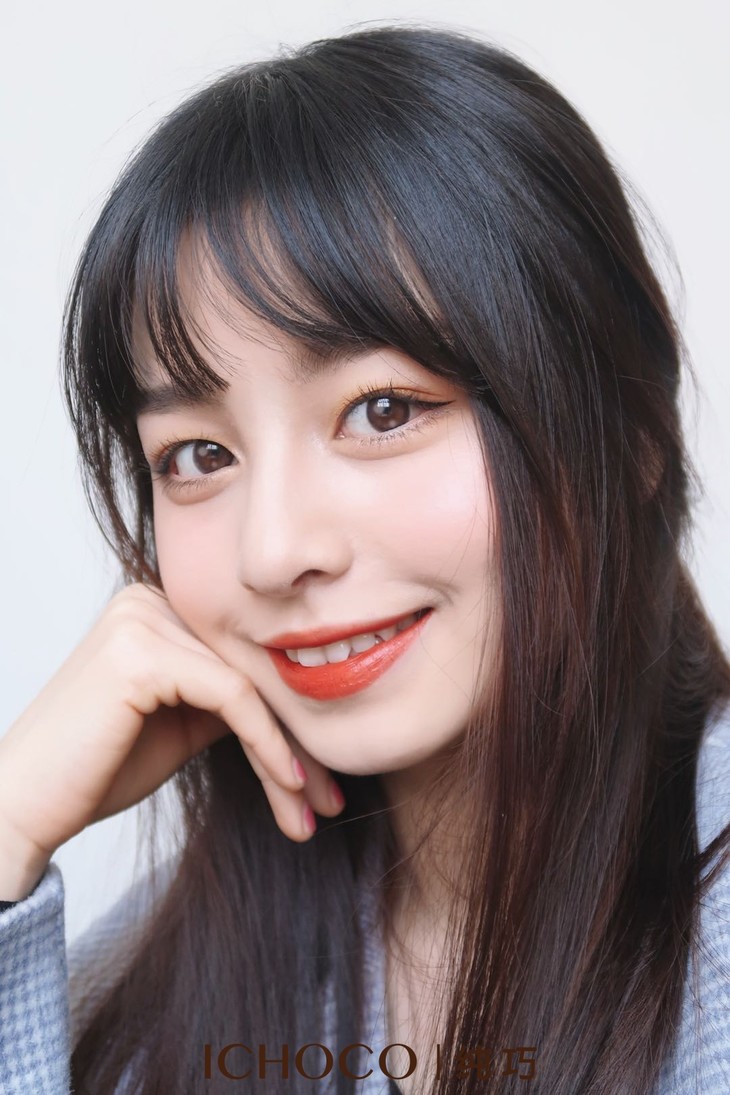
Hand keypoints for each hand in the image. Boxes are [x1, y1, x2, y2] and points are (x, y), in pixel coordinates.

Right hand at [0, 583, 342, 898]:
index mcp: (157, 607)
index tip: (325, 778)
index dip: (290, 717)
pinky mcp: (143, 652)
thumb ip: (228, 696)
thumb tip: (298, 700)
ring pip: (250, 685)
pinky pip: (233, 697)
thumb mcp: (180, 723)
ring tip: (318, 806)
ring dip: (291, 753)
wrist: (23, 807)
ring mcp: (143, 619)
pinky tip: (291, 783)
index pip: (243, 658)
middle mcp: (149, 599)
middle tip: (332, 798)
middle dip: (299, 739)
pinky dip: (268, 744)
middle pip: (252, 669)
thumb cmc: (95, 769)